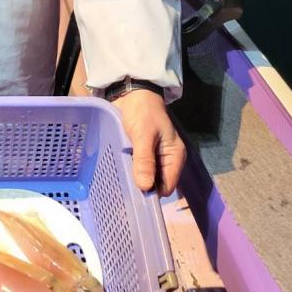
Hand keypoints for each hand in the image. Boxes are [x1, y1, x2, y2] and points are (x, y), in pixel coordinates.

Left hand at [70, 83, 185, 195]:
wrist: (132, 93)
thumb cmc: (143, 111)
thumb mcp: (144, 134)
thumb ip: (145, 160)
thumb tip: (145, 187)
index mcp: (174, 156)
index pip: (167, 186)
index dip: (153, 193)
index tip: (135, 197)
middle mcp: (165, 161)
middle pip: (156, 185)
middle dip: (142, 188)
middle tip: (122, 193)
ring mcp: (152, 158)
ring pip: (145, 178)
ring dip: (133, 181)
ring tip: (117, 186)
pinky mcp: (139, 155)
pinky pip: (136, 170)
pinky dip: (128, 172)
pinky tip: (117, 176)